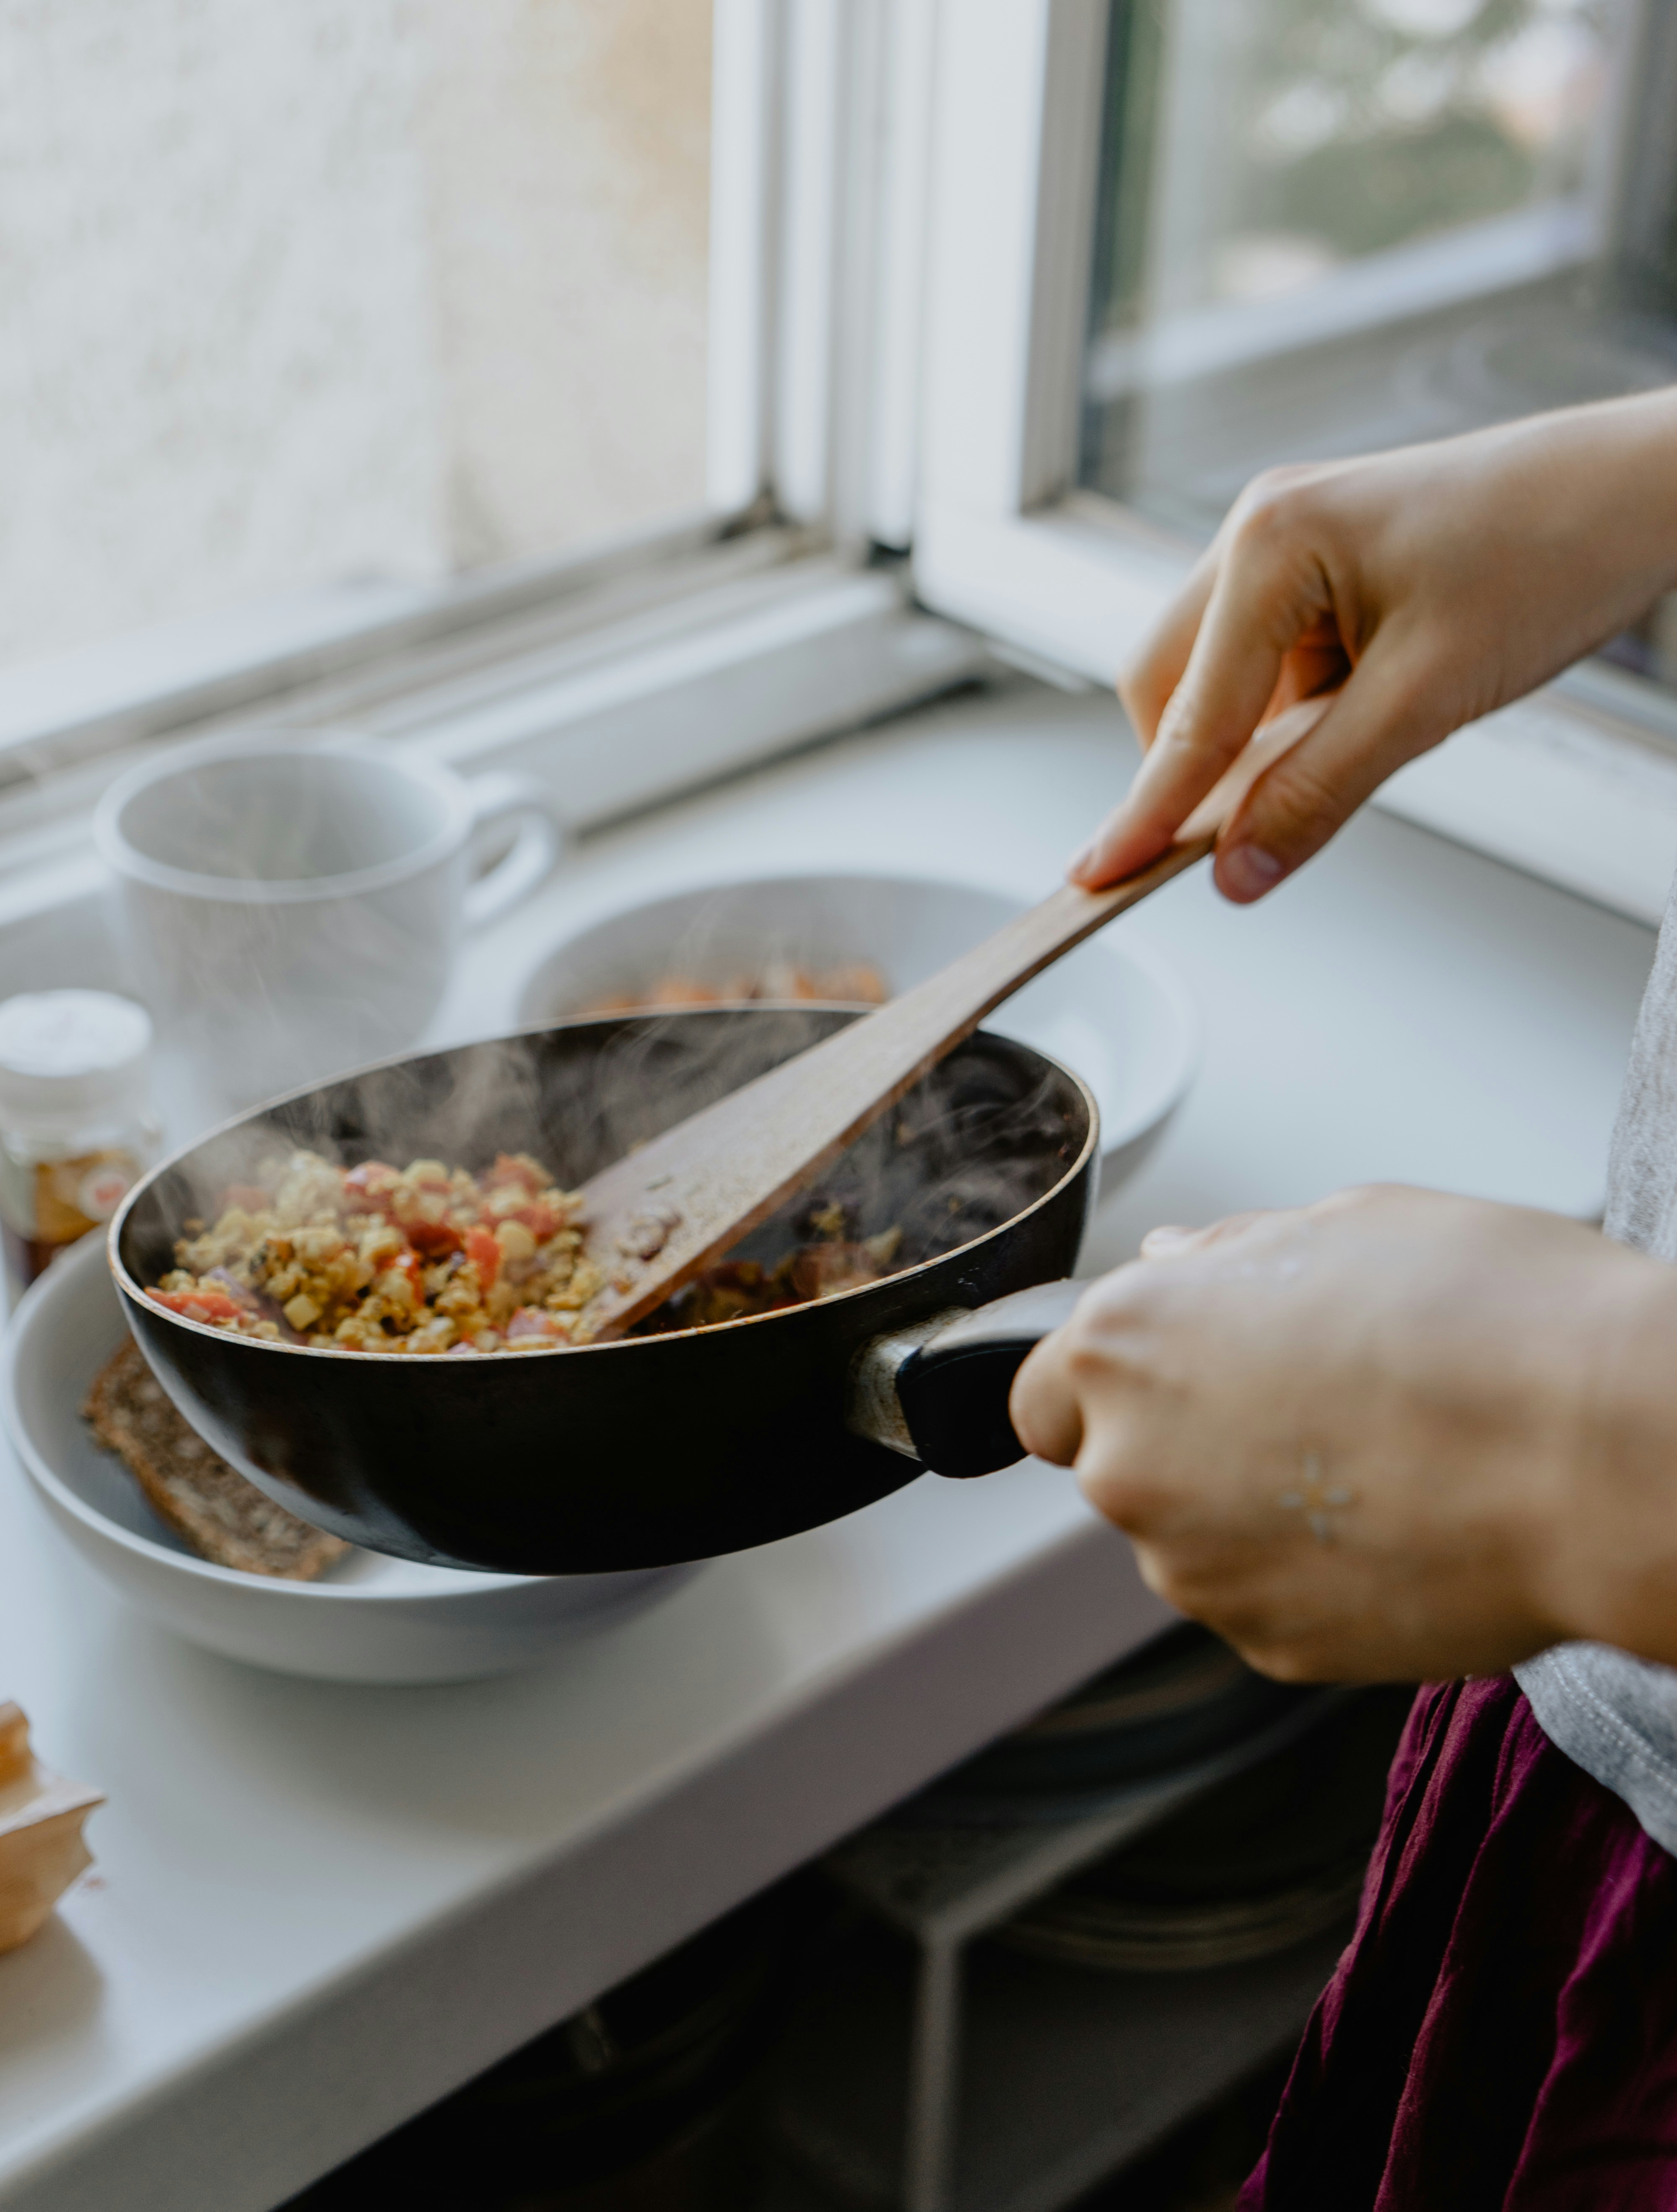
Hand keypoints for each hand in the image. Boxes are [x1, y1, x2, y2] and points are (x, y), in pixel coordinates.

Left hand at [1010, 1186, 1676, 1682]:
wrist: (1596, 1452)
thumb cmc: (1486, 1318)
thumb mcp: (1346, 1224)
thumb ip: (1232, 1257)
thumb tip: (1179, 1263)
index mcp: (1127, 1343)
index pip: (1042, 1393)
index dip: (1108, 1385)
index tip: (1173, 1377)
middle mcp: (1132, 1465)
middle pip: (1122, 1467)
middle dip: (1191, 1442)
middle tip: (1315, 1406)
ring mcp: (1197, 1571)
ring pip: (1195, 1541)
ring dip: (1254, 1512)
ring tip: (1380, 1461)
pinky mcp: (1270, 1647)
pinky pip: (1266, 1602)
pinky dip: (1314, 1574)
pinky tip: (1402, 1523)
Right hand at [1070, 391, 1676, 903]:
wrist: (1640, 490)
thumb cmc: (1553, 552)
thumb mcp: (1429, 699)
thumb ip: (1319, 790)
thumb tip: (1239, 868)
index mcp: (1270, 541)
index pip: (1186, 714)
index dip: (1146, 810)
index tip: (1098, 877)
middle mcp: (1260, 530)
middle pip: (1167, 686)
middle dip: (1193, 768)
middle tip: (1229, 841)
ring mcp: (1287, 543)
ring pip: (1216, 679)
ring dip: (1255, 741)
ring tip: (1355, 747)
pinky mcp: (1322, 566)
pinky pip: (1269, 664)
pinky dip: (1295, 715)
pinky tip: (1365, 716)